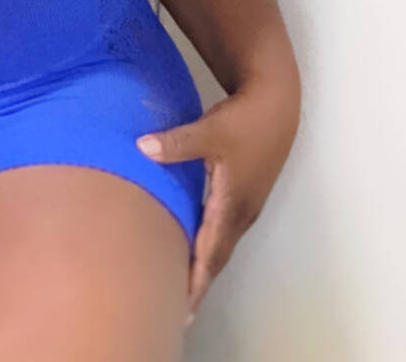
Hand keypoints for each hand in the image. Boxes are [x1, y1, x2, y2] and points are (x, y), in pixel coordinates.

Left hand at [136, 77, 299, 321]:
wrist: (277, 105)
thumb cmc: (244, 120)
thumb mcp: (211, 130)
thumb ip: (177, 142)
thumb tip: (141, 148)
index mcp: (232, 204)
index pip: (211, 252)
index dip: (197, 280)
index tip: (184, 307)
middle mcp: (240, 212)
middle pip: (217, 257)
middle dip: (200, 284)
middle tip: (181, 312)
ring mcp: (245, 205)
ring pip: (221, 245)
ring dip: (205, 267)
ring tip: (185, 288)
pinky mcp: (243, 193)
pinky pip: (223, 231)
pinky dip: (209, 247)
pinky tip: (196, 248)